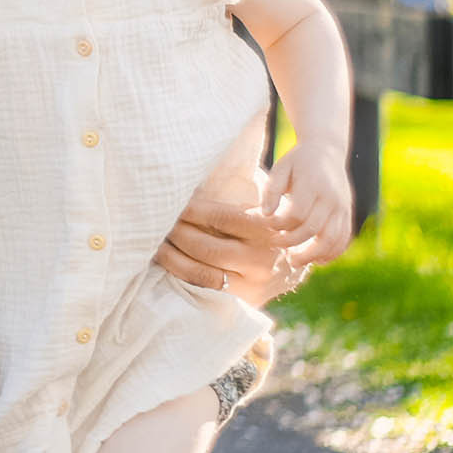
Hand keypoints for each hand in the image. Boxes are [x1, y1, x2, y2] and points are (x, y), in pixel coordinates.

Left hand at [155, 178, 319, 305]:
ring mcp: (251, 286)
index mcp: (268, 231)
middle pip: (207, 247)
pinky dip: (179, 274)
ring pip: (200, 272)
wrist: (295, 265)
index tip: (176, 202)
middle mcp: (262, 261)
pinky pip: (202, 289)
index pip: (223, 218)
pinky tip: (165, 261)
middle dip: (178, 233)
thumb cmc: (268, 221)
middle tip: (160, 222)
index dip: (194, 209)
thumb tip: (221, 149)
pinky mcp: (240, 302)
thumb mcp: (265, 201)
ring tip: (156, 241)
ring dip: (172, 256)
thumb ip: (248, 184)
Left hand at [264, 139, 352, 266]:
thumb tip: (265, 214)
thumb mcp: (280, 168)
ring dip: (312, 255)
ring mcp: (343, 207)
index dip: (279, 224)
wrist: (327, 150)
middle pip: (313, 229)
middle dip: (291, 242)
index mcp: (313, 184)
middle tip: (276, 245)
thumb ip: (271, 190)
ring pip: (331, 240)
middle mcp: (332, 197)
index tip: (266, 224)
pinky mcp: (348, 214)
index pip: (296, 214)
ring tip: (294, 261)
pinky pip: (343, 239)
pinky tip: (317, 260)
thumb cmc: (298, 161)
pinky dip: (332, 253)